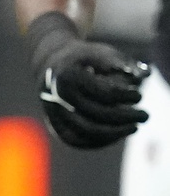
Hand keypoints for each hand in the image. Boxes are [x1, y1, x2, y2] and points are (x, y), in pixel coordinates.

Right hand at [29, 14, 149, 149]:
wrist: (51, 68)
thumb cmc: (84, 60)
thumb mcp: (101, 54)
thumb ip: (122, 63)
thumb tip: (143, 76)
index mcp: (69, 76)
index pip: (104, 92)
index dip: (126, 96)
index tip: (139, 95)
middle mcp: (58, 97)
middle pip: (97, 114)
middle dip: (125, 116)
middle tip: (144, 115)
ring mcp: (54, 114)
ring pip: (86, 131)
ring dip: (114, 133)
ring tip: (133, 127)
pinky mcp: (55, 127)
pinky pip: (77, 140)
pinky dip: (99, 141)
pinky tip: (117, 135)